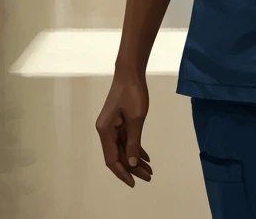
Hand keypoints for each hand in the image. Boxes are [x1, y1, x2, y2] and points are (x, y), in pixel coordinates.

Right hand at [94, 70, 153, 186]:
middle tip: (149, 177)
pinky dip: (135, 148)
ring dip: (135, 160)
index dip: (122, 173)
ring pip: (123, 149)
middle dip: (133, 168)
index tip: (134, 183)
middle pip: (118, 155)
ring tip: (150, 171)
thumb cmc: (133, 93)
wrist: (130, 72)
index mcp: (105, 131)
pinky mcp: (119, 121)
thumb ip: (133, 142)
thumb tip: (132, 164)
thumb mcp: (136, 119)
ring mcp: (112, 126)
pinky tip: (146, 157)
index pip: (112, 159)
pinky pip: (126, 140)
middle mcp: (106, 131)